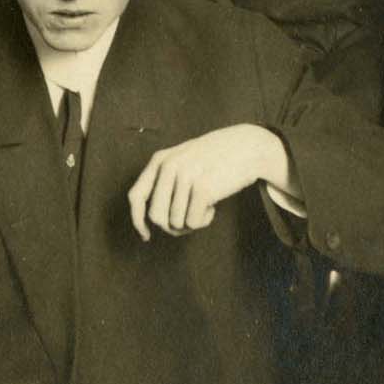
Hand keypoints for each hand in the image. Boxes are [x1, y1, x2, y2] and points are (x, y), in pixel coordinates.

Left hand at [129, 124, 291, 237]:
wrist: (247, 147)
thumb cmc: (215, 160)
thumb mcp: (184, 161)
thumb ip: (165, 183)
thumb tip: (154, 221)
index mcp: (159, 160)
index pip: (136, 196)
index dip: (137, 220)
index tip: (146, 236)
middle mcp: (168, 166)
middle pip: (156, 216)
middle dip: (172, 226)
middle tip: (190, 220)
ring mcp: (185, 176)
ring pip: (176, 223)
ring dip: (191, 223)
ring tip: (205, 207)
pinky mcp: (203, 188)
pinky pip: (193, 222)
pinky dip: (204, 221)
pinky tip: (213, 207)